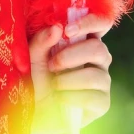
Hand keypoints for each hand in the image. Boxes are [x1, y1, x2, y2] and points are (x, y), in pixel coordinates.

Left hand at [28, 13, 112, 133]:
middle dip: (72, 56)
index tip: (68, 30)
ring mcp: (102, 80)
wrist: (32, 111)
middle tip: (52, 64)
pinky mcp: (102, 102)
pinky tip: (60, 98)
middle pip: (99, 49)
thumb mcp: (32, 57)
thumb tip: (57, 27)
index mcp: (84, 40)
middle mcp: (97, 58)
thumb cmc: (34, 78)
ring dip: (69, 80)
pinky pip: (94, 97)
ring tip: (54, 85)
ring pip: (96, 75)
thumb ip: (42, 40)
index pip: (100, 24)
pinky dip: (72, 97)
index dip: (90, 22)